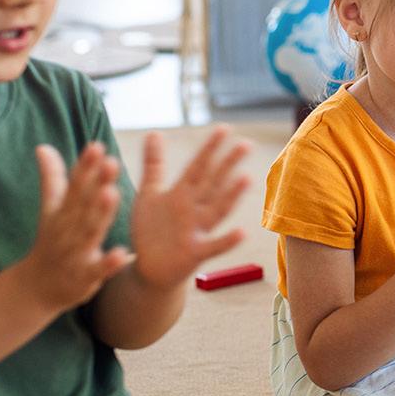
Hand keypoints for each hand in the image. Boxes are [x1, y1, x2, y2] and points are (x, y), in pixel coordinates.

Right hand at [23, 142, 131, 309]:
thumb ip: (52, 179)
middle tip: (111, 162)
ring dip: (100, 214)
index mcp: (62, 212)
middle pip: (83, 204)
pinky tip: (123, 253)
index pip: (74, 185)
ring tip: (111, 193)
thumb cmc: (50, 243)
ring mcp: (75, 253)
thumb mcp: (50, 211)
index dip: (85, 167)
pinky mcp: (85, 277)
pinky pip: (98, 269)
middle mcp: (67, 230)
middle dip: (96, 183)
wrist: (35, 289)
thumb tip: (43, 146)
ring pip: (89, 232)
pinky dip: (109, 263)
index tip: (96, 146)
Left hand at [129, 127, 250, 288]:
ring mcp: (197, 230)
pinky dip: (227, 240)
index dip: (210, 148)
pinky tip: (242, 232)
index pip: (198, 167)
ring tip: (246, 178)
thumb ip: (154, 164)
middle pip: (213, 183)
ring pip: (218, 209)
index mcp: (182, 193)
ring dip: (231, 195)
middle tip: (246, 144)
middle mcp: (194, 209)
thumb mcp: (150, 193)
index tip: (224, 128)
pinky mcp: (195, 253)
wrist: (148, 267)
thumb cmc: (152, 229)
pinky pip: (213, 246)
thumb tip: (154, 132)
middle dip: (228, 164)